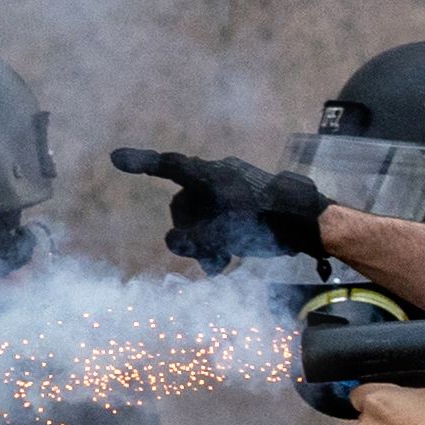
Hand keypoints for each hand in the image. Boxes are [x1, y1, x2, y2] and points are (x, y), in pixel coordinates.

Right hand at [109, 145, 330, 269]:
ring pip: (202, 214)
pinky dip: (218, 237)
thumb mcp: (221, 235)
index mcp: (210, 176)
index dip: (141, 163)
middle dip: (188, 233)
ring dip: (204, 240)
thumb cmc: (264, 224)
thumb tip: (172, 241)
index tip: (116, 159)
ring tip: (218, 264)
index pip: (169, 166)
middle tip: (204, 260)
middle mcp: (218, 176)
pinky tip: (227, 259)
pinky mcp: (246, 199)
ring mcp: (233, 186)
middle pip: (185, 203)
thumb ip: (190, 239)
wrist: (308, 222)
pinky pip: (220, 216)